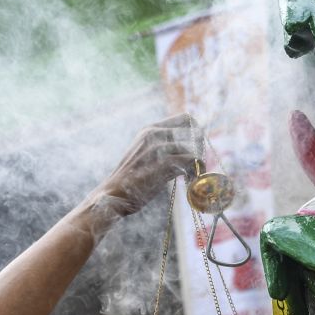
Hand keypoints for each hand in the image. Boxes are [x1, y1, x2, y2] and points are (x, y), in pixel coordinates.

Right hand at [90, 114, 204, 218]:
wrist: (113, 196)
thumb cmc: (130, 181)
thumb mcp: (144, 155)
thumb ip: (161, 147)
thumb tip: (187, 149)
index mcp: (149, 129)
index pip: (186, 119)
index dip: (196, 133)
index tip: (195, 150)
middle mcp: (154, 133)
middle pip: (195, 130)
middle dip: (201, 147)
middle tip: (196, 164)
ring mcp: (158, 147)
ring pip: (195, 147)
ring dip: (199, 162)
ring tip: (192, 176)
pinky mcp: (164, 162)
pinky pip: (193, 160)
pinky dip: (196, 171)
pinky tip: (190, 181)